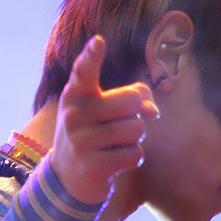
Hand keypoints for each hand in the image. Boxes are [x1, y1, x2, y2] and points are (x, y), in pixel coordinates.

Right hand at [50, 35, 156, 204]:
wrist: (67, 179)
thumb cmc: (92, 135)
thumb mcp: (102, 112)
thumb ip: (130, 100)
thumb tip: (153, 111)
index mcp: (75, 96)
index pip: (83, 72)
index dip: (91, 56)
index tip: (98, 41)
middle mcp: (74, 115)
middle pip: (131, 101)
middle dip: (137, 114)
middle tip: (122, 125)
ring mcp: (81, 141)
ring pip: (137, 129)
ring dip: (135, 139)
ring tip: (115, 145)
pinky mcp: (93, 165)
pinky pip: (135, 154)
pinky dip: (133, 159)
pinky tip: (115, 161)